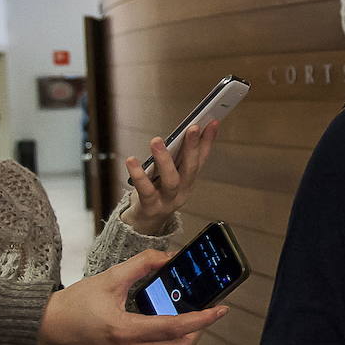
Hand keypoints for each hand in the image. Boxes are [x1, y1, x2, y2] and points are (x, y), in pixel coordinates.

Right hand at [38, 250, 227, 344]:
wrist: (44, 330)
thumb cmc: (74, 304)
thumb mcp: (109, 278)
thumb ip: (143, 264)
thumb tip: (170, 257)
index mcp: (125, 331)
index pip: (176, 329)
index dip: (204, 319)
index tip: (221, 310)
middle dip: (197, 333)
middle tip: (201, 316)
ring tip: (185, 327)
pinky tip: (165, 340)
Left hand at [122, 119, 218, 234]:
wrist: (145, 222)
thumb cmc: (158, 192)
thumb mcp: (172, 174)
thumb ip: (178, 157)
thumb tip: (185, 132)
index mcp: (189, 181)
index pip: (202, 158)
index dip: (209, 141)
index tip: (212, 122)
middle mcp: (183, 191)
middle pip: (191, 168)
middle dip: (193, 147)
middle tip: (192, 128)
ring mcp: (168, 200)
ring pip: (171, 180)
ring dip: (165, 160)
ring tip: (157, 141)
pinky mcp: (150, 206)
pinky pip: (145, 190)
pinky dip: (138, 175)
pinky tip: (131, 160)